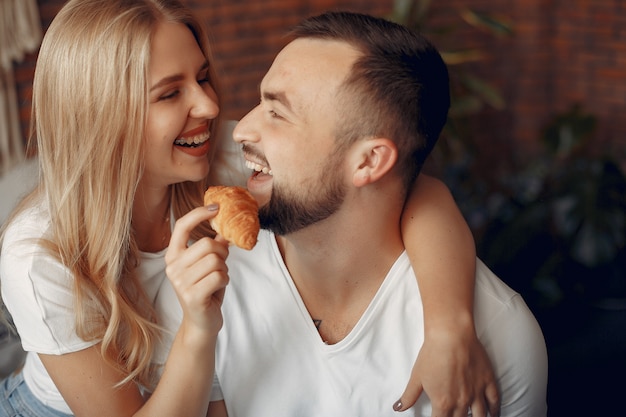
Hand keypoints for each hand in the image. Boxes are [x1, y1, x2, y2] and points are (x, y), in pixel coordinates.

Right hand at [165, 205, 229, 338]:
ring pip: (216, 261)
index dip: (199, 213)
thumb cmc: (206, 289)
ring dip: (224, 269)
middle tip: (221, 264)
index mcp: (173, 255)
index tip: (216, 207)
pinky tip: (217, 288)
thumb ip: (214, 245)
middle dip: (222, 253)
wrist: (201, 322)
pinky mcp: (191, 296)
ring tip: (216, 279)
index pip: (182, 226)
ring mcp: (180, 282)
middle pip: (207, 244)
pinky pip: (219, 276)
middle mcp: (172, 267)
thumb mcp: (208, 264)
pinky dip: (225, 280)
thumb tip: (226, 224)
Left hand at [393, 327, 499, 416]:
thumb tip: (397, 408)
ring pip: (480, 416)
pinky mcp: (487, 381)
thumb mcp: (416, 377)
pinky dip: (494, 410)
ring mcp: (476, 392)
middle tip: (454, 416)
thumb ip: (408, 396)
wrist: (451, 335)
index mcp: (443, 403)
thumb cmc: (432, 354)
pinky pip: (494, 401)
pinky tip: (493, 414)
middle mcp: (461, 401)